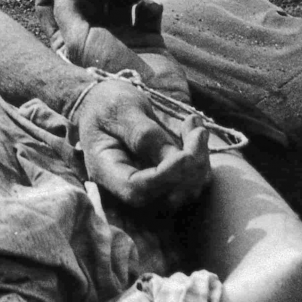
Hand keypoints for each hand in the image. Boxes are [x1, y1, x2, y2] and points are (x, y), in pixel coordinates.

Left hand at [37, 0, 188, 99]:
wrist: (152, 104)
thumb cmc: (109, 74)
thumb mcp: (79, 41)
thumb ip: (66, 12)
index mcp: (68, 39)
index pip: (52, 3)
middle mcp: (94, 36)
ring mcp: (122, 37)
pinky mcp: (149, 39)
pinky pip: (148, 10)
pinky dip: (149, 3)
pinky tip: (150, 9)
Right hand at [79, 83, 211, 211]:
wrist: (101, 106)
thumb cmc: (105, 104)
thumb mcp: (121, 110)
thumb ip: (144, 134)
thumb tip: (175, 158)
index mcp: (105, 171)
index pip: (136, 190)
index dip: (166, 178)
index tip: (186, 154)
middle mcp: (124, 188)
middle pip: (165, 196)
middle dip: (191, 168)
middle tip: (197, 131)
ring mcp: (145, 188)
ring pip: (184, 193)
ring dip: (200, 163)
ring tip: (195, 127)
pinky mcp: (163, 183)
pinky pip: (190, 183)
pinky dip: (200, 161)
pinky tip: (194, 133)